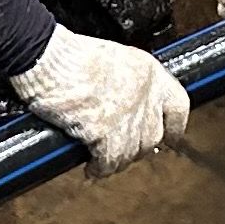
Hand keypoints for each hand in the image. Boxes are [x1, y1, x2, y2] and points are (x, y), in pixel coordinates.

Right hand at [9, 25, 191, 173]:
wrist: (46, 57)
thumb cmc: (68, 56)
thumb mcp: (111, 60)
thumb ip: (126, 83)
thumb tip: (124, 106)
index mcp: (149, 72)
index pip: (178, 107)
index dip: (173, 127)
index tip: (168, 137)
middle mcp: (145, 94)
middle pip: (154, 137)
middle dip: (137, 147)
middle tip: (120, 148)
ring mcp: (127, 116)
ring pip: (132, 153)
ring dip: (116, 160)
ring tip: (101, 159)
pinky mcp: (106, 133)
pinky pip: (109, 161)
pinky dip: (100, 168)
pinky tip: (91, 166)